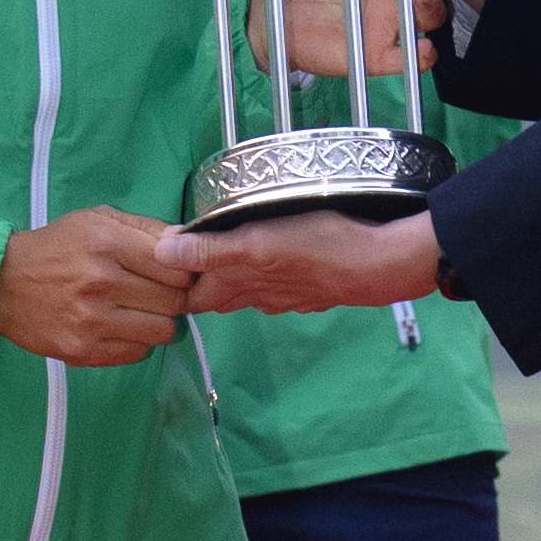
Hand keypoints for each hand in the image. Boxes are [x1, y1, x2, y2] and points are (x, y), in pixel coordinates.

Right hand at [0, 205, 189, 365]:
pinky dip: (138, 342)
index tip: (176, 275)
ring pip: (162, 332)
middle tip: (159, 295)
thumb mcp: (96, 220)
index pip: (176, 267)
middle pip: (175, 301)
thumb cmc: (56, 247)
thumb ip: (145, 228)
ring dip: (159, 323)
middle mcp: (102, 282)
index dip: (184, 273)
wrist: (2, 283)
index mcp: (108, 243)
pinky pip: (137, 353)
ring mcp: (91, 321)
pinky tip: (123, 328)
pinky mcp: (82, 350)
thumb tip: (187, 240)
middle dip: (175, 298)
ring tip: (142, 312)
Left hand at [155, 210, 443, 315]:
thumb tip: (161, 253)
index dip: (179, 281)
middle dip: (203, 282)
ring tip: (230, 257)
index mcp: (239, 284)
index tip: (168, 260)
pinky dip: (271, 282)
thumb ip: (209, 250)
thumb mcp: (257, 242)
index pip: (194, 295)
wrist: (378, 265)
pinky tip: (280, 266)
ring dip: (237, 281)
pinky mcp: (314, 292)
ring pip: (251, 294)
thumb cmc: (317, 245)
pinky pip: (282, 291)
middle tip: (193, 254)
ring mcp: (289, 298)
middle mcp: (260, 297)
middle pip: (219, 296)